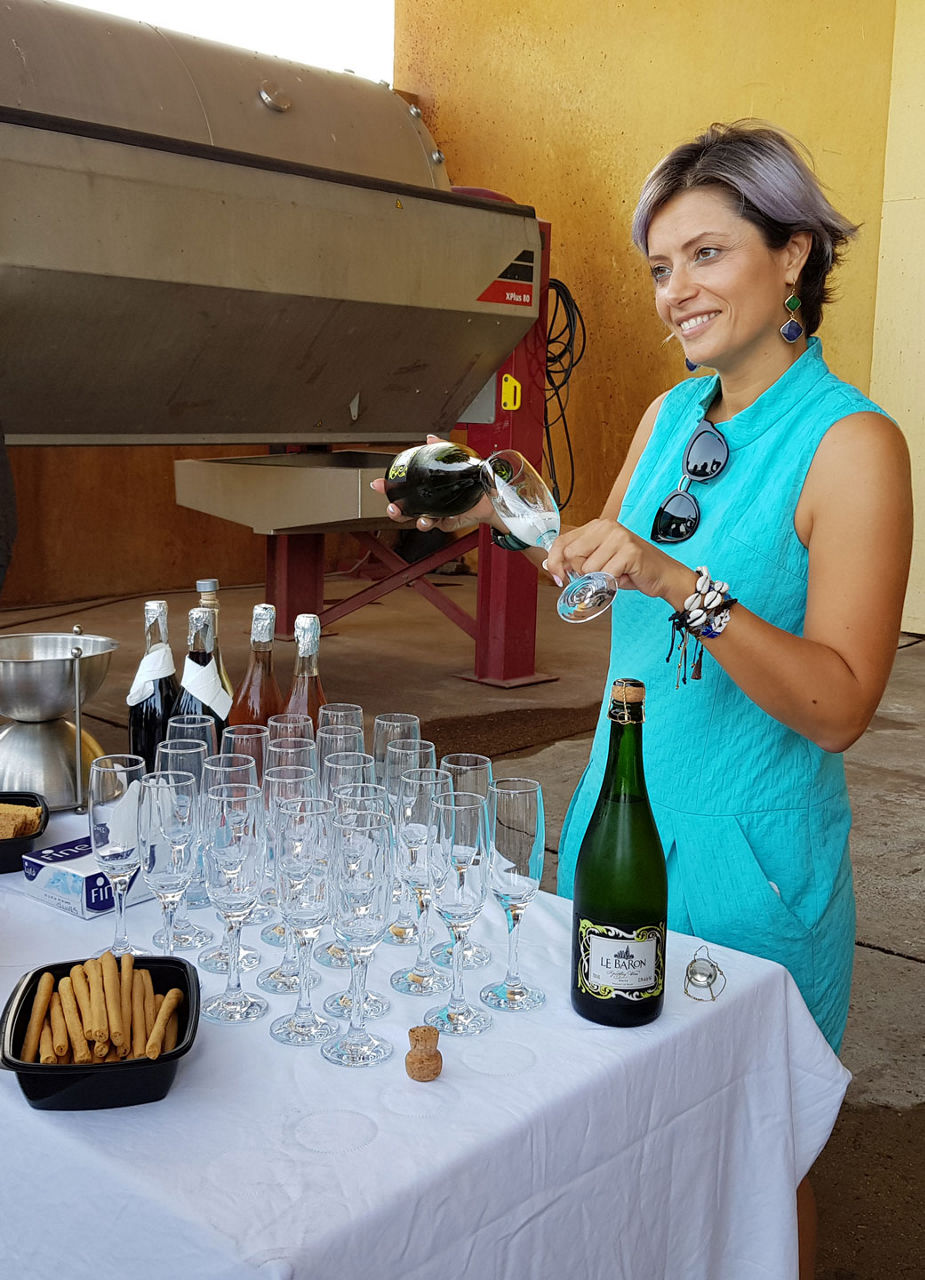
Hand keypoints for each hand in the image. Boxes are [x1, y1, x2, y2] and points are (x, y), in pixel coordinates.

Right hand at [370, 435, 496, 532]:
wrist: (489, 496)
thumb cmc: (470, 480)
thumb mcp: (455, 460)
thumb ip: (441, 448)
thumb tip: (430, 438)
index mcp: (426, 488)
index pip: (403, 486)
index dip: (388, 486)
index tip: (378, 484)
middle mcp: (428, 502)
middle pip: (404, 508)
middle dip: (394, 508)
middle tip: (392, 506)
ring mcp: (435, 513)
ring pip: (415, 519)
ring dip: (408, 518)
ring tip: (408, 515)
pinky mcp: (445, 522)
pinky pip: (434, 524)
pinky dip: (428, 523)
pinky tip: (427, 519)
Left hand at [544, 518, 693, 605]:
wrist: (663, 575)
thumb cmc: (630, 568)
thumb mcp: (600, 560)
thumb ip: (578, 560)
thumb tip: (553, 568)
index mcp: (596, 526)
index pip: (562, 541)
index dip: (554, 562)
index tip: (558, 577)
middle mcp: (606, 527)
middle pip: (572, 555)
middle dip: (581, 573)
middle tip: (598, 575)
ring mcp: (619, 537)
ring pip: (588, 568)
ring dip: (599, 579)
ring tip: (615, 573)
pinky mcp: (629, 551)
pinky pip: (605, 574)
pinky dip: (611, 582)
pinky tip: (623, 576)